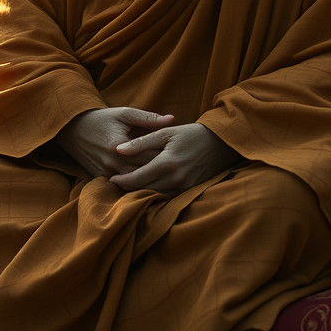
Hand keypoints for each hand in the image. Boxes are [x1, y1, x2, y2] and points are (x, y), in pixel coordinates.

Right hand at [56, 107, 174, 178]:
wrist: (72, 129)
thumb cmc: (101, 119)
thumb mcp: (124, 114)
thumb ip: (148, 118)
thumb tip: (172, 119)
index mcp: (120, 147)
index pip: (150, 158)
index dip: (167, 157)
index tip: (180, 155)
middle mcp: (112, 164)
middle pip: (145, 175)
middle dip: (161, 172)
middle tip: (177, 168)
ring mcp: (106, 174)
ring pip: (135, 185)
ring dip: (150, 181)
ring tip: (166, 175)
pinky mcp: (100, 179)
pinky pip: (123, 187)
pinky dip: (136, 184)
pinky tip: (149, 180)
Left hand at [108, 122, 237, 194]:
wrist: (219, 143)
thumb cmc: (190, 134)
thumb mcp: (165, 133)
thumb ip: (141, 142)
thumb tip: (118, 150)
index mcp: (166, 162)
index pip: (137, 179)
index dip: (122, 181)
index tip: (111, 179)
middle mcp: (175, 178)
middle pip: (144, 190)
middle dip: (128, 189)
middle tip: (115, 184)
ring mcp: (183, 186)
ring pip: (154, 196)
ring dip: (140, 193)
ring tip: (128, 187)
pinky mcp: (189, 190)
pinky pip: (166, 197)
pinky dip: (155, 194)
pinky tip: (147, 188)